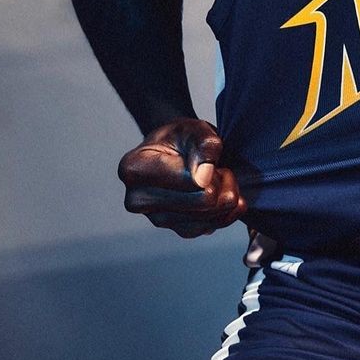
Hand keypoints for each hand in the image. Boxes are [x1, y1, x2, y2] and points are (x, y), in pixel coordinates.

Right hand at [118, 118, 245, 236]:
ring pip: (212, 216)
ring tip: (214, 177)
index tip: (208, 157)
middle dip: (221, 182)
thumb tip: (203, 176)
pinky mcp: (177, 230)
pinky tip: (218, 192)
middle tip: (215, 166)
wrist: (177, 152)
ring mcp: (157, 219)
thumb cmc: (182, 138)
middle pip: (204, 202)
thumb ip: (204, 145)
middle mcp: (138, 200)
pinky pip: (214, 226)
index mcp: (134, 169)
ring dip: (225, 195)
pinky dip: (225, 210)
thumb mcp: (195, 129)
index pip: (191, 181)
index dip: (211, 168)